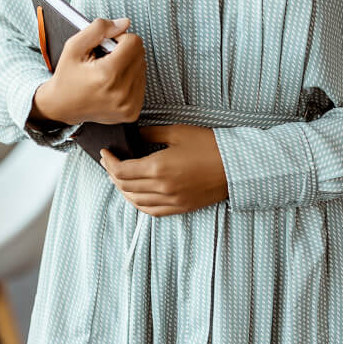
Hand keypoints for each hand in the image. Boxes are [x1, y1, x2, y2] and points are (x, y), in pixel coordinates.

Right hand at [31, 18, 144, 125]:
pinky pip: (141, 84)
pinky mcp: (132, 112)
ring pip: (142, 68)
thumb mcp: (74, 47)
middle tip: (104, 59)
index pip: (134, 42)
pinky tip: (112, 83)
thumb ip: (98, 29)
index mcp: (107, 75)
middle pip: (140, 55)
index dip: (119, 38)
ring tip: (106, 72)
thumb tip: (124, 23)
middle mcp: (122, 92)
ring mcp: (129, 105)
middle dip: (124, 51)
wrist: (62, 107)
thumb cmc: (67, 77)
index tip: (106, 45)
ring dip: (127, 65)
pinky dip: (128, 79)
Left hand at [100, 125, 227, 216]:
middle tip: (109, 162)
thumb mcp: (176, 132)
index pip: (122, 171)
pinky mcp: (181, 207)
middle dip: (112, 174)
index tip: (105, 153)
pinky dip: (139, 203)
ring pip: (136, 202)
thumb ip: (150, 133)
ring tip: (119, 177)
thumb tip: (133, 136)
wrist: (237, 166)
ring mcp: (172, 201)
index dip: (109, 162)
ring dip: (123, 190)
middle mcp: (162, 188)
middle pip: (126, 186)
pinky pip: (152, 211)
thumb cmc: (208, 145)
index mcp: (158, 168)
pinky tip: (135, 194)